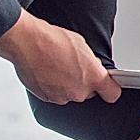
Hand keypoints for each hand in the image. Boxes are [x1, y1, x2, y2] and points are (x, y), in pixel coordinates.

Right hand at [3, 18, 120, 104]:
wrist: (27, 42)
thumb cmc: (53, 40)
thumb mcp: (82, 46)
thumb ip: (91, 63)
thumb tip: (91, 67)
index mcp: (93, 78)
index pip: (112, 94)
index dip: (110, 89)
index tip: (107, 86)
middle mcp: (79, 92)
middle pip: (88, 93)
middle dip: (83, 83)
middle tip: (72, 67)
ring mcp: (62, 97)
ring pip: (70, 94)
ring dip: (66, 85)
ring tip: (57, 67)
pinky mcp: (46, 98)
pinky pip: (54, 94)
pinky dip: (52, 87)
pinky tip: (47, 72)